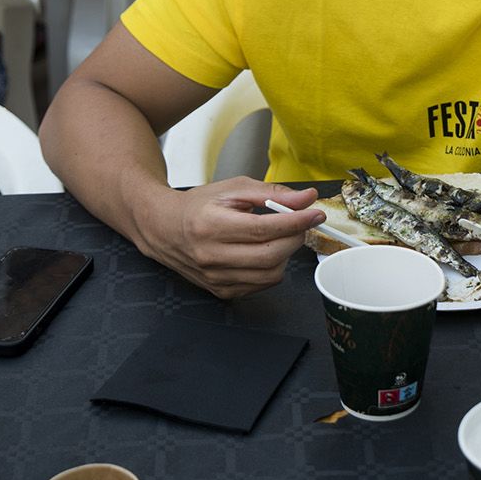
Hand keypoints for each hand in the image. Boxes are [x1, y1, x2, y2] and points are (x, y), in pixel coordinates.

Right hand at [135, 178, 322, 298]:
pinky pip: (260, 285)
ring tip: (281, 236)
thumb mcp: (234, 189)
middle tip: (301, 223)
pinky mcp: (221, 290)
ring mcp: (215, 277)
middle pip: (270, 255)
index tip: (315, 214)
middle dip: (295, 238)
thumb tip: (307, 198)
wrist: (165, 229)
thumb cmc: (199, 206)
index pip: (264, 229)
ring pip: (270, 274)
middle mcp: (211, 255)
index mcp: (212, 225)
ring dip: (286, 255)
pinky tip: (266, 251)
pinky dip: (272, 268)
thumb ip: (272, 193)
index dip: (296, 222)